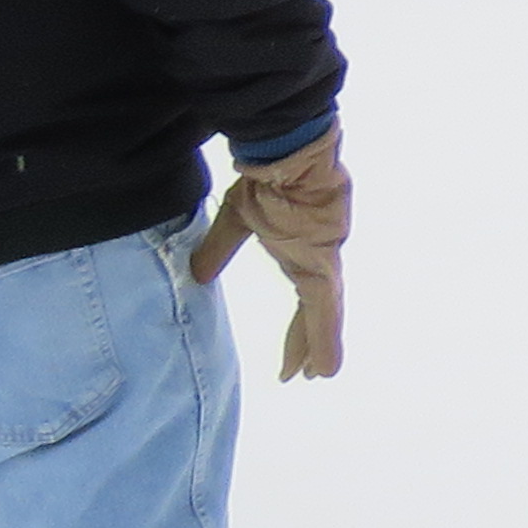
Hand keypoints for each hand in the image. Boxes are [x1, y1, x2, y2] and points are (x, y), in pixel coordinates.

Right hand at [195, 131, 350, 381]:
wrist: (287, 152)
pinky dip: (323, 339)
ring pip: (324, 312)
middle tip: (306, 373)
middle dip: (309, 339)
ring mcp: (324, 258)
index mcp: (302, 247)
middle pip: (316, 308)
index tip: (294, 353)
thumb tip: (200, 275)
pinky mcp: (322, 261)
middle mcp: (319, 255)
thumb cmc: (265, 176)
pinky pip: (323, 309)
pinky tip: (327, 366)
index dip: (300, 325)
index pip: (304, 296)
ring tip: (320, 375)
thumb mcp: (235, 218)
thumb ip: (220, 248)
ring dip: (319, 343)